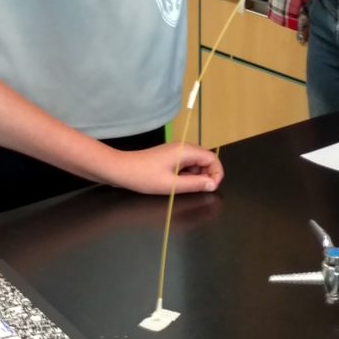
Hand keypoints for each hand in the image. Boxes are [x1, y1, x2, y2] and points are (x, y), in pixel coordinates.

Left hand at [107, 141, 224, 195]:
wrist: (121, 170)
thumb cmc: (144, 177)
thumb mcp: (172, 185)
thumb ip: (195, 184)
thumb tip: (213, 185)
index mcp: (186, 150)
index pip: (212, 158)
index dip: (217, 173)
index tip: (211, 188)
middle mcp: (184, 147)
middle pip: (206, 159)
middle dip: (207, 175)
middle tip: (198, 190)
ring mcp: (176, 151)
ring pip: (196, 163)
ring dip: (196, 176)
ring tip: (184, 187)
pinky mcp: (170, 156)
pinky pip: (186, 164)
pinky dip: (187, 174)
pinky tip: (177, 183)